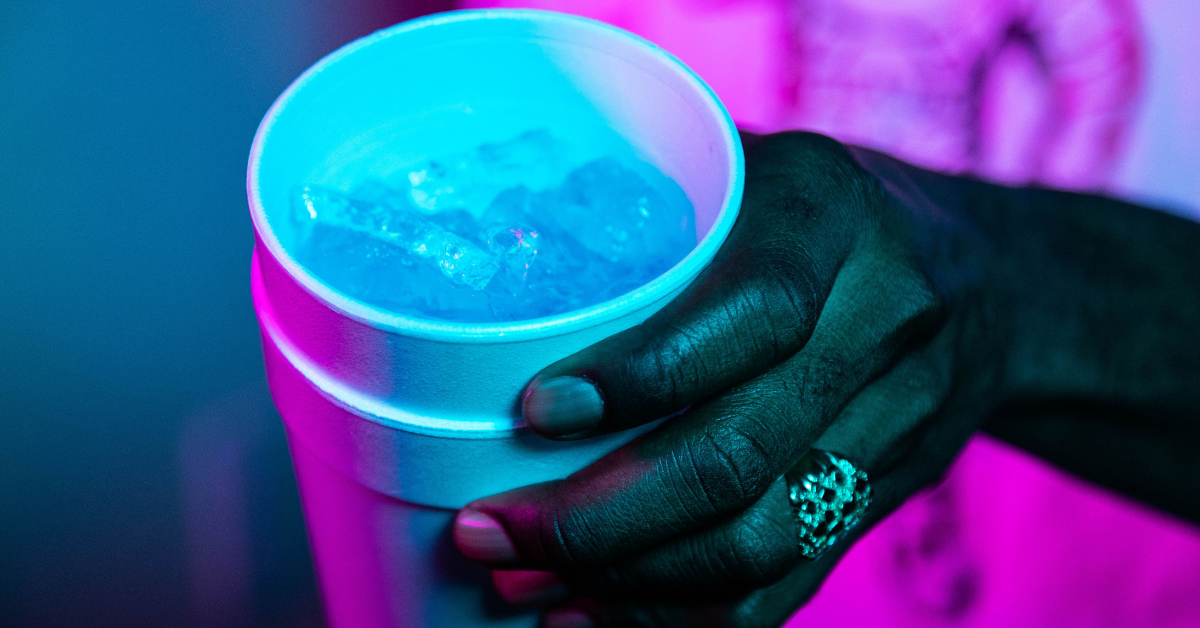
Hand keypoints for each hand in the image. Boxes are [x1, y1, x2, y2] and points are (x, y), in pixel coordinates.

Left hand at [453, 131, 1008, 626]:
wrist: (992, 281)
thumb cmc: (826, 212)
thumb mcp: (761, 164)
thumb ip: (659, 196)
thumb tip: (507, 235)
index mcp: (836, 219)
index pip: (754, 312)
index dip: (643, 374)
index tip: (534, 412)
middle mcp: (884, 322)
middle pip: (744, 453)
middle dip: (599, 515)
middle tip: (490, 530)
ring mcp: (900, 425)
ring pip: (762, 539)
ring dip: (627, 581)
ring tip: (521, 583)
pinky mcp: (890, 496)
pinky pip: (792, 579)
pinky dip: (684, 615)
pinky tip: (595, 616)